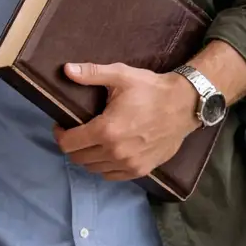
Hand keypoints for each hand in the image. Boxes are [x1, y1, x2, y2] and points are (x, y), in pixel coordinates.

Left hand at [55, 62, 200, 180]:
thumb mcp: (120, 75)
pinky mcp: (143, 169)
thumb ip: (91, 73)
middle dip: (72, 145)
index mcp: (106, 130)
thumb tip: (66, 69)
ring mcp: (130, 164)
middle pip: (78, 158)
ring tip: (91, 141)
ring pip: (94, 169)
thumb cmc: (151, 89)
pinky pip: (113, 176)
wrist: (185, 105)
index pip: (68, 144)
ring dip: (87, 157)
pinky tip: (107, 153)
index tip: (62, 125)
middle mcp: (116, 152)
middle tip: (76, 132)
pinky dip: (105, 167)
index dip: (60, 134)